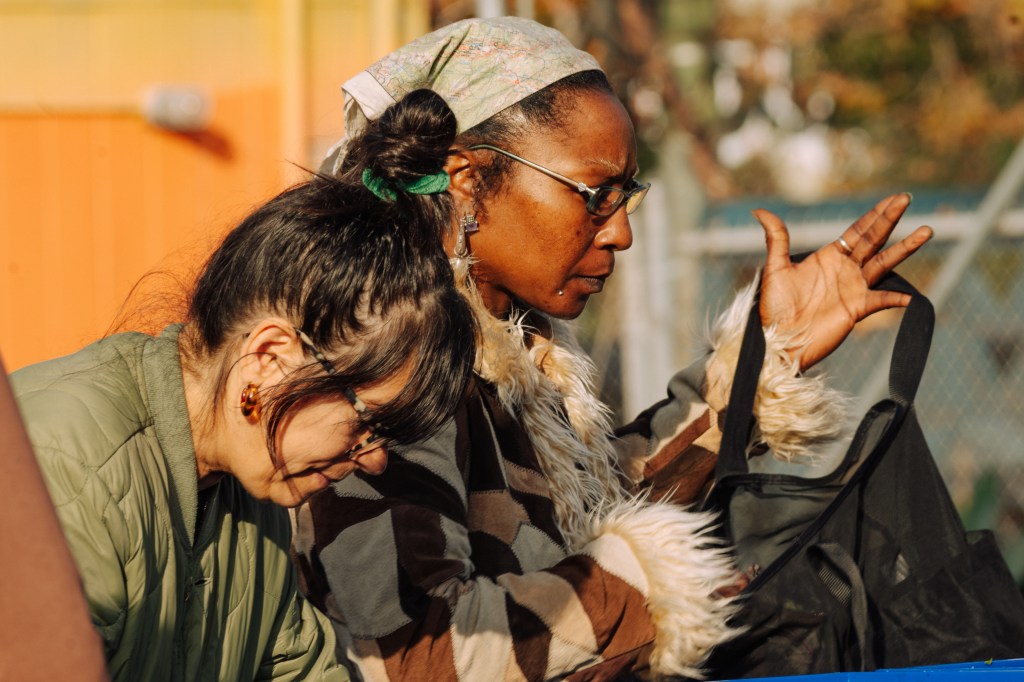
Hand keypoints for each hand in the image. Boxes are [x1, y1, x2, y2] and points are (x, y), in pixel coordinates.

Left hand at [755, 193, 932, 370]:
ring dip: (905, 248)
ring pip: (885, 264)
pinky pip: (881, 300)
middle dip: (890, 219)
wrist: (777, 340)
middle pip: (874, 240)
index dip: (875, 214)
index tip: (894, 198)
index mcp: (829, 256)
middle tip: (907, 198)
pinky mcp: (857, 309)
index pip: (858, 230)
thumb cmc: (774, 307)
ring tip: (927, 231)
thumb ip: (776, 238)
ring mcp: (854, 288)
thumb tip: (759, 210)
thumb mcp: (775, 269)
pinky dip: (896, 298)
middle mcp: (846, 269)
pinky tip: (910, 296)